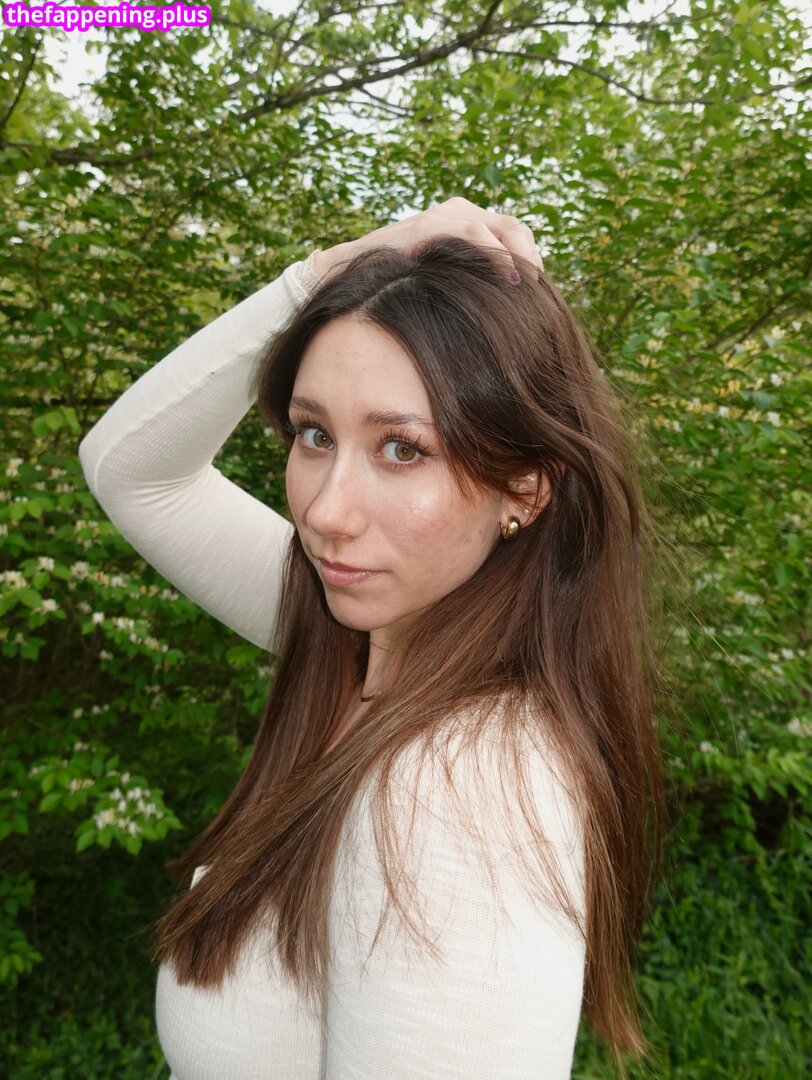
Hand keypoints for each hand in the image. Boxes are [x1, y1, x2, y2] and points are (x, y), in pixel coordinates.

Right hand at [312, 196, 543, 283]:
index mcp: (464, 220)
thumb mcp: (440, 279)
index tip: (540, 288)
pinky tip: (506, 275)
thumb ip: (468, 280)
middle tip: (541, 287)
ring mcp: (440, 216)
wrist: (348, 276)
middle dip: (531, 254)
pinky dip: (492, 251)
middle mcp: (456, 211)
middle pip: (512, 225)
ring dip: (517, 254)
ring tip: (527, 284)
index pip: (513, 230)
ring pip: (496, 226)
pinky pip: (470, 232)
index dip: (531, 255)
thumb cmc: (396, 285)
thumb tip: (508, 310)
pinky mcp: (426, 227)